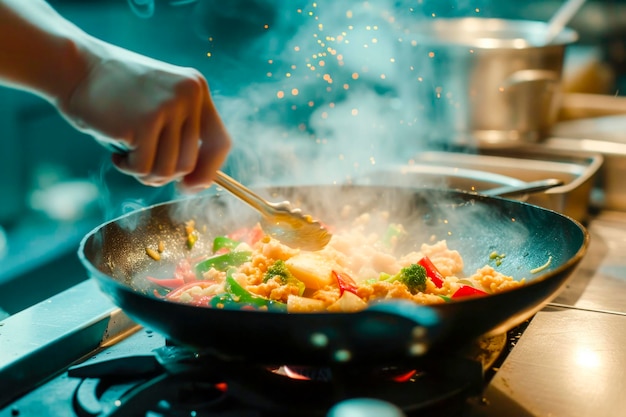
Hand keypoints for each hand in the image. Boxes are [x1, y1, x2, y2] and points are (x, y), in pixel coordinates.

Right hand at [58, 43, 230, 192]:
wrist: (75, 68)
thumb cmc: (116, 94)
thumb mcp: (161, 102)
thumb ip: (182, 133)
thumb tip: (199, 183)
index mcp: (197, 89)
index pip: (220, 141)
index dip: (209, 171)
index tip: (190, 186)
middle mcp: (189, 96)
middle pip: (190, 162)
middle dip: (165, 174)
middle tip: (141, 165)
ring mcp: (168, 108)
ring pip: (169, 170)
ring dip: (145, 173)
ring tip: (127, 155)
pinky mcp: (144, 122)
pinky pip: (145, 168)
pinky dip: (128, 168)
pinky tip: (117, 154)